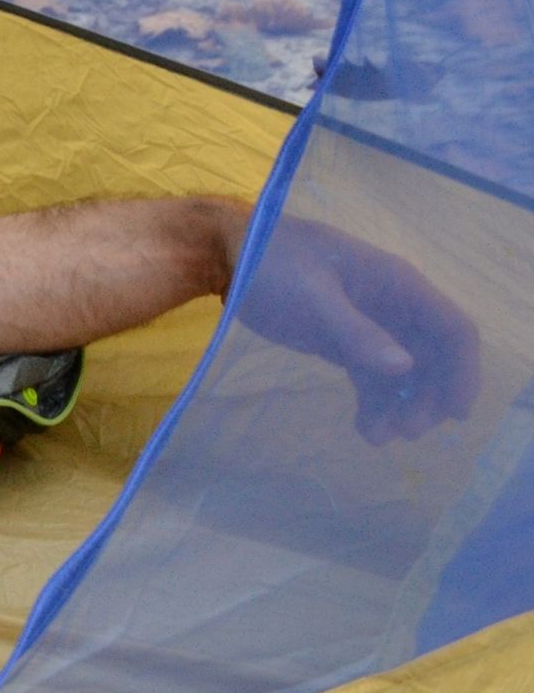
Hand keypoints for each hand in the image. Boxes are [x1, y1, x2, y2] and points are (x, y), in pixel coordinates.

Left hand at [229, 212, 480, 443]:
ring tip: (379, 437)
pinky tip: (367, 430)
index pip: (453, 329)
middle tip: (407, 431)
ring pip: (403, 375)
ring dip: (401, 407)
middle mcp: (393, 307)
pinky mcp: (342, 342)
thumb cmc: (272, 263)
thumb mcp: (312, 295)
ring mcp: (369, 325)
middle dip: (429, 397)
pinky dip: (375, 404)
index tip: (456, 413)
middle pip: (434, 359)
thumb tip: (404, 366)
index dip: (463, 371)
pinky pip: (372, 377)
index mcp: (398, 285)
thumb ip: (355, 330)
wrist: (227, 255)